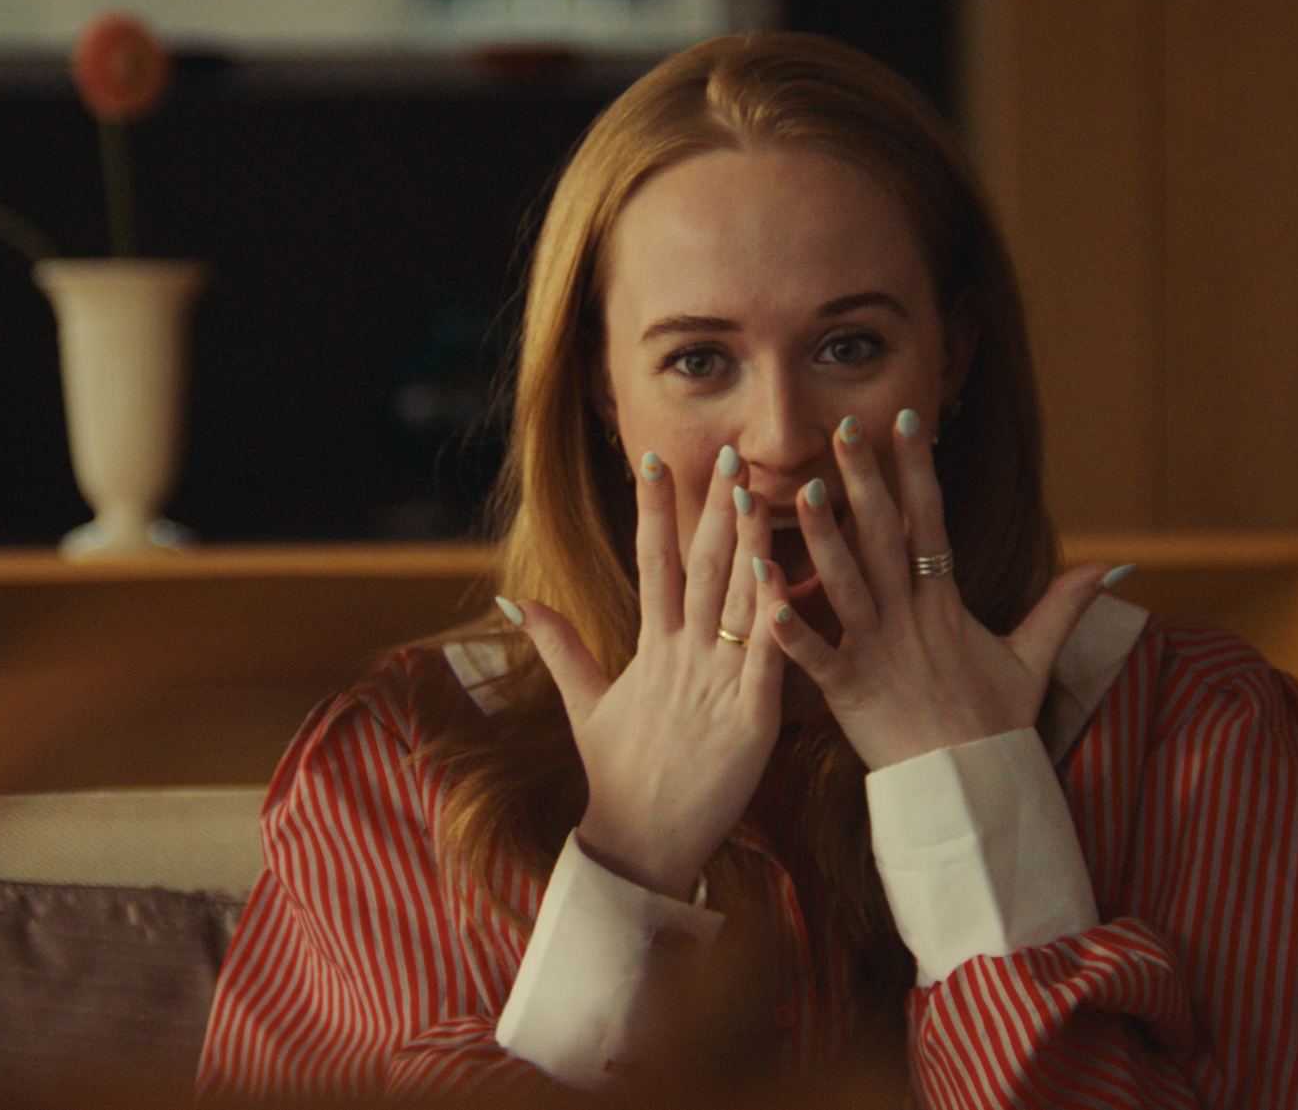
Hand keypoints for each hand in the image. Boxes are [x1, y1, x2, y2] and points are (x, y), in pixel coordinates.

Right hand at [502, 447, 790, 898]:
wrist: (640, 843)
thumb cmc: (619, 777)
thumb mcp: (585, 705)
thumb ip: (559, 647)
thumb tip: (512, 600)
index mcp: (650, 650)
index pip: (651, 565)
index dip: (653, 512)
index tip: (653, 461)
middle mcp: (682, 657)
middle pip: (700, 569)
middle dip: (713, 510)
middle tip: (728, 455)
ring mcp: (716, 686)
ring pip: (736, 603)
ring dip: (748, 545)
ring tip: (759, 493)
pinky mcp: (751, 720)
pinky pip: (767, 659)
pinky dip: (776, 618)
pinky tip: (785, 574)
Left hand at [766, 410, 1116, 770]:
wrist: (972, 793)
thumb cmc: (994, 725)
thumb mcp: (1034, 658)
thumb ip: (1063, 605)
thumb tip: (1117, 565)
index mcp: (946, 604)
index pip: (933, 521)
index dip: (917, 470)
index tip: (905, 420)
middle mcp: (910, 619)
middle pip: (886, 539)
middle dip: (865, 482)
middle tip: (842, 428)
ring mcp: (879, 654)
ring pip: (848, 586)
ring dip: (825, 539)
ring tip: (802, 491)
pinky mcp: (851, 694)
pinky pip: (817, 657)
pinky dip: (791, 629)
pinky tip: (765, 594)